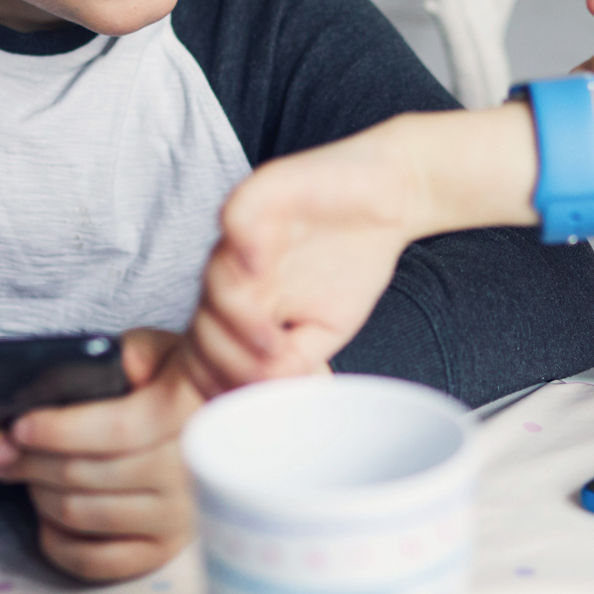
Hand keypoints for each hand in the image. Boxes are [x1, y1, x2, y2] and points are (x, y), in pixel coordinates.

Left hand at [0, 329, 211, 580]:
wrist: (215, 435)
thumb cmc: (174, 389)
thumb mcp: (165, 353)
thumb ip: (139, 350)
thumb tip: (117, 360)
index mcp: (186, 418)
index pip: (114, 430)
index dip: (58, 430)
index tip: (21, 426)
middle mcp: (186, 473)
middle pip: (86, 475)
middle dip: (33, 462)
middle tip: (8, 451)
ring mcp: (176, 518)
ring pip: (81, 514)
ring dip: (39, 495)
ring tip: (27, 474)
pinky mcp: (162, 551)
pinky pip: (94, 560)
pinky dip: (58, 540)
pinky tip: (47, 516)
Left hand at [192, 123, 425, 389]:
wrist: (390, 198)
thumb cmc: (353, 260)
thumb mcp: (325, 327)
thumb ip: (295, 360)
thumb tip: (272, 393)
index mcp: (240, 304)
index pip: (207, 350)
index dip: (220, 381)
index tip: (252, 402)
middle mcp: (232, 270)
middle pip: (203, 322)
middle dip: (227, 358)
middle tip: (263, 374)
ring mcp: (244, 232)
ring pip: (215, 279)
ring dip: (238, 316)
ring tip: (271, 339)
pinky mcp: (263, 191)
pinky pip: (237, 218)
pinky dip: (242, 245)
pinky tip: (259, 268)